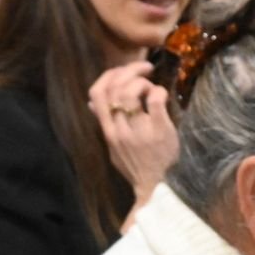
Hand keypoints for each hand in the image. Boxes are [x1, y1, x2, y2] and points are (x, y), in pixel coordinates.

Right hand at [88, 62, 178, 225]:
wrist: (158, 186)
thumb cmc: (139, 166)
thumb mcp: (115, 147)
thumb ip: (105, 125)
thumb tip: (91, 105)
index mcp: (108, 131)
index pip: (96, 95)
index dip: (108, 76)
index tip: (122, 71)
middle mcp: (119, 129)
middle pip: (113, 89)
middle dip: (128, 71)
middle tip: (144, 68)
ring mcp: (139, 130)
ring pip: (131, 93)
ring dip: (143, 82)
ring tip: (152, 86)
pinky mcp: (160, 131)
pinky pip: (155, 100)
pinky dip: (158, 91)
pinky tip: (163, 95)